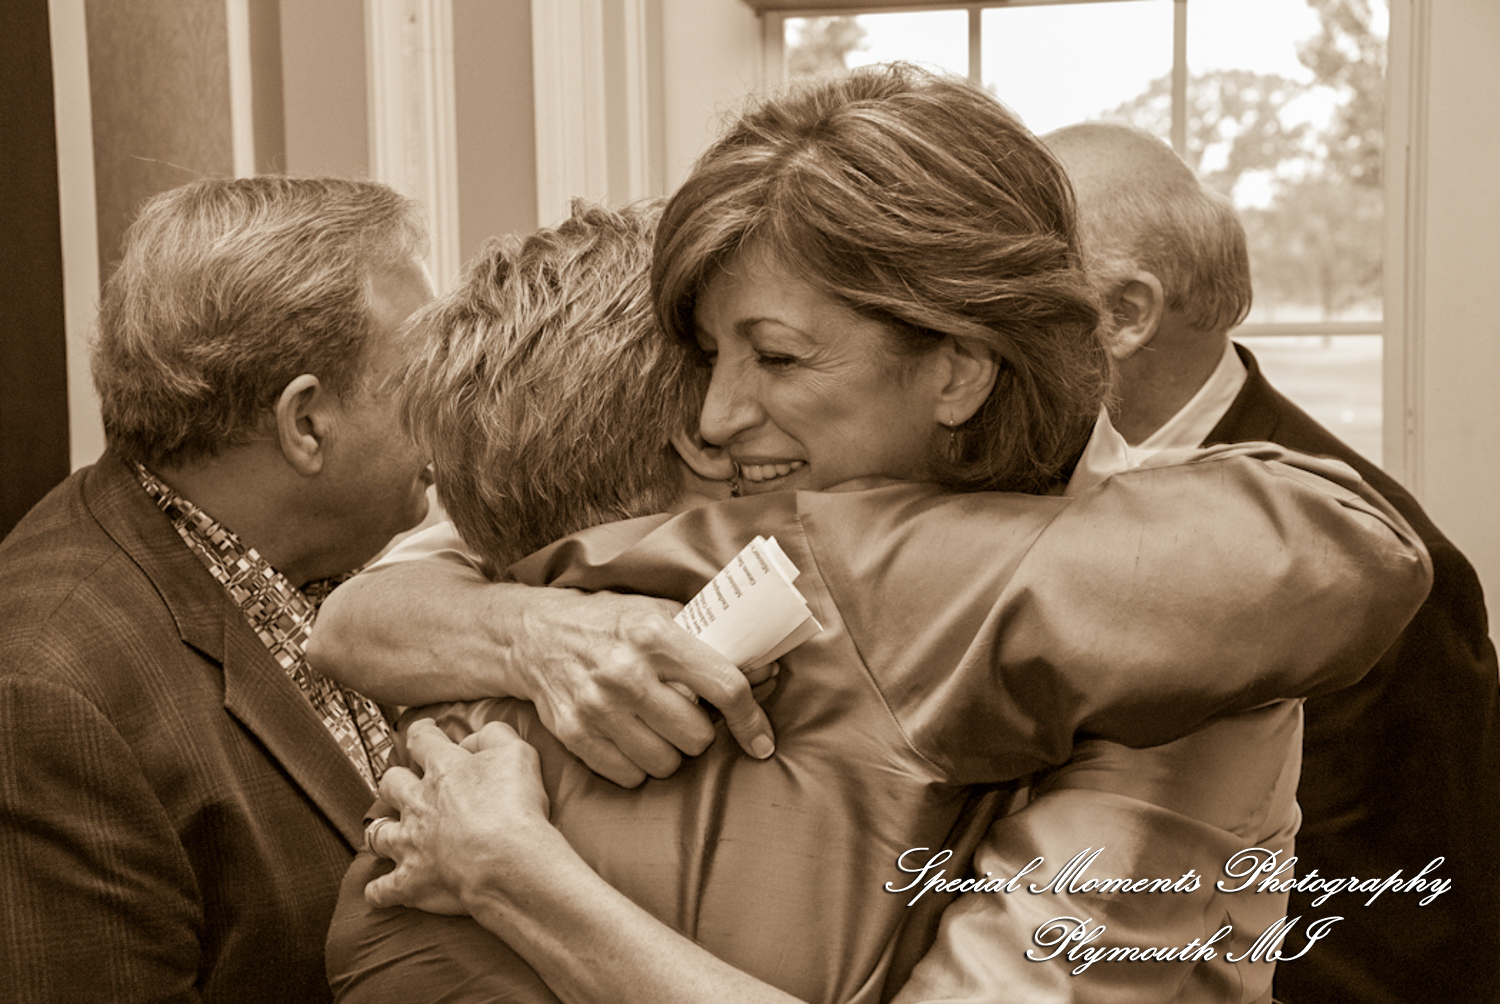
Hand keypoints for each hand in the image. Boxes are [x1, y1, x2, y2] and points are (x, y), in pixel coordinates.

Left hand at [365, 719, 552, 914]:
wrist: (506, 861)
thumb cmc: (515, 806)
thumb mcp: (516, 753)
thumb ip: (493, 736)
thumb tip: (470, 740)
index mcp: (443, 769)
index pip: (422, 739)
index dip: (423, 732)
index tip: (425, 730)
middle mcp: (418, 803)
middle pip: (391, 784)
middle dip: (396, 782)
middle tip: (407, 785)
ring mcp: (409, 844)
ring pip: (378, 833)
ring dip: (382, 833)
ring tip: (390, 836)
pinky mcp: (409, 882)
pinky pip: (382, 889)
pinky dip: (379, 891)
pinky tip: (379, 892)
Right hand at [508, 589, 776, 787]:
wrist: (536, 635)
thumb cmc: (610, 623)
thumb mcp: (658, 612)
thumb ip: (710, 637)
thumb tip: (768, 669)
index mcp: (656, 636)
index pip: (724, 687)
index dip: (751, 719)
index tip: (762, 741)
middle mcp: (626, 673)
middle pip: (697, 736)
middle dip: (701, 732)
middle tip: (688, 716)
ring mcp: (597, 707)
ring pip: (666, 763)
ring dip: (671, 752)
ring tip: (659, 728)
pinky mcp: (575, 734)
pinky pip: (631, 775)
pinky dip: (639, 765)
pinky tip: (633, 738)